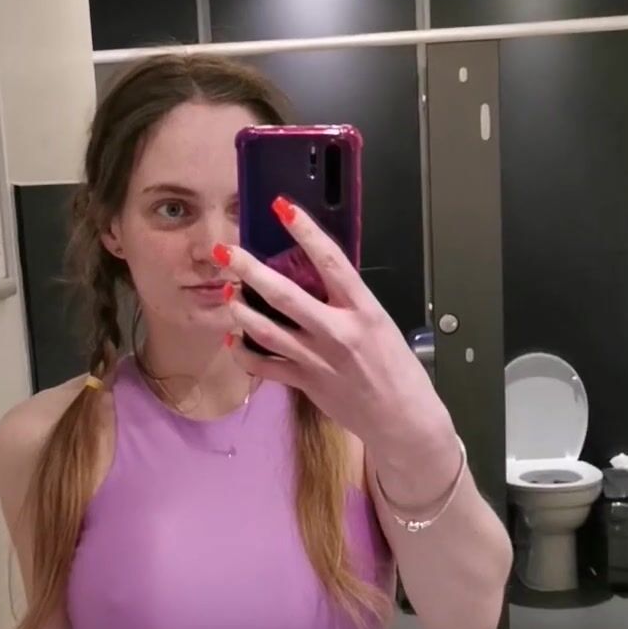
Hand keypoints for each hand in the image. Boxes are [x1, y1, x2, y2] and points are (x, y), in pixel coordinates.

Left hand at [215, 197, 449, 458]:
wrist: (403, 419)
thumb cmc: (398, 370)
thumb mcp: (381, 325)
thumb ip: (348, 304)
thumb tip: (318, 282)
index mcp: (363, 310)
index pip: (331, 261)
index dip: (305, 232)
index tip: (282, 208)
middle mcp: (337, 331)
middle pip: (284, 295)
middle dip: (249, 270)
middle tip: (224, 251)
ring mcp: (318, 359)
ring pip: (266, 330)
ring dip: (240, 310)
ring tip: (227, 292)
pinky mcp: (306, 383)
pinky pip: (265, 366)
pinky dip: (245, 352)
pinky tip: (233, 339)